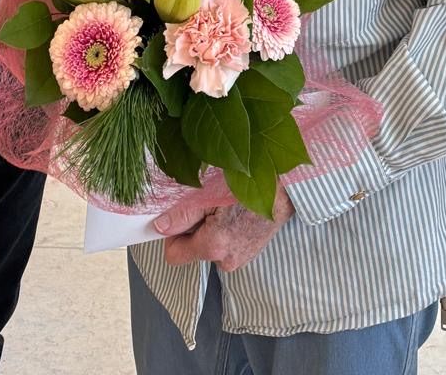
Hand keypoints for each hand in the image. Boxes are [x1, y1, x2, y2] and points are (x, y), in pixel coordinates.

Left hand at [155, 187, 293, 270]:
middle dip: (196, 229)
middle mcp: (226, 261)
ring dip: (212, 230)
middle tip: (210, 205)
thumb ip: (182, 214)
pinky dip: (226, 232)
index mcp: (213, 246)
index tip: (181, 218)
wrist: (286, 188)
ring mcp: (239, 260)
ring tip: (227, 207)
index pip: (174, 256)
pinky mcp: (249, 254)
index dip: (172, 236)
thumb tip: (159, 227)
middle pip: (193, 249)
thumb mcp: (209, 193)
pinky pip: (225, 246)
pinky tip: (237, 214)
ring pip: (210, 247)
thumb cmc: (249, 184)